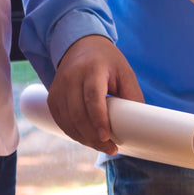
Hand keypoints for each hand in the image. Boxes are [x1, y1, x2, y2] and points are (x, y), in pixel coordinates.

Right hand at [47, 35, 143, 154]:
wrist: (81, 46)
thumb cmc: (108, 62)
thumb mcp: (125, 73)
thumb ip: (132, 97)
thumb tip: (140, 126)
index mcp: (93, 69)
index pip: (92, 97)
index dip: (99, 119)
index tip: (107, 137)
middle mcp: (72, 77)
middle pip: (78, 114)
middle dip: (93, 137)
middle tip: (111, 149)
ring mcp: (59, 87)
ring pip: (68, 121)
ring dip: (84, 139)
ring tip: (102, 147)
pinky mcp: (52, 96)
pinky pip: (60, 121)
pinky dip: (74, 133)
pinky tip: (87, 139)